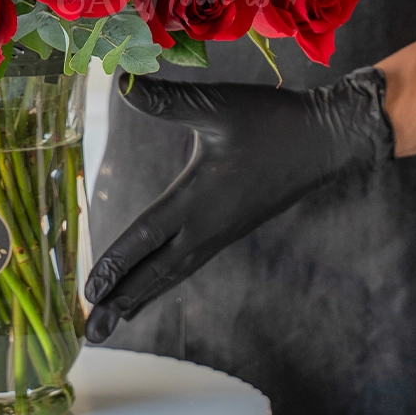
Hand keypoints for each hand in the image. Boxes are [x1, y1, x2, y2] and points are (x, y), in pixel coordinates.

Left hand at [84, 67, 393, 343]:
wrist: (326, 140)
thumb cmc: (271, 121)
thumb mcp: (216, 105)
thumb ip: (166, 99)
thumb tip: (120, 81)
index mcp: (198, 200)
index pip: (146, 237)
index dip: (116, 264)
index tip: (89, 293)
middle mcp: (207, 224)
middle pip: (155, 272)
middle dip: (121, 301)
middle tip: (89, 334)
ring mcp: (220, 230)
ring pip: (172, 272)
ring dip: (141, 295)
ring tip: (113, 319)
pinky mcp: (230, 227)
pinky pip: (188, 262)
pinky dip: (164, 278)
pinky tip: (156, 281)